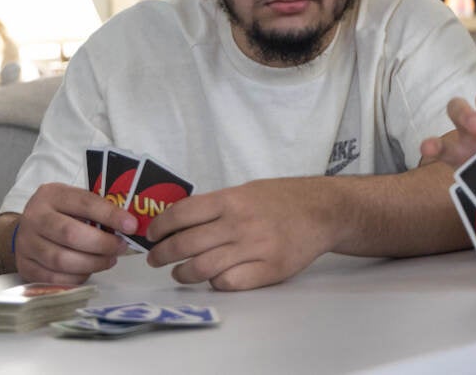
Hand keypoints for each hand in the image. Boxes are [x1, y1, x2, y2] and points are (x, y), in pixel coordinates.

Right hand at [16, 182, 136, 284]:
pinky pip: (53, 278)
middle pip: (70, 234)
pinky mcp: (24, 265)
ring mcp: (26, 243)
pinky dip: (76, 277)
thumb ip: (98, 209)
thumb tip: (129, 224)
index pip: (85, 203)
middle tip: (121, 247)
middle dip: (102, 244)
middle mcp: (35, 217)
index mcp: (52, 195)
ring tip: (110, 260)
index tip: (131, 226)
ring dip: (92, 263)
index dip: (110, 215)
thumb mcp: (76, 201)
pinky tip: (89, 270)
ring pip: (61, 259)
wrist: (28, 228)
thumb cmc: (61, 213)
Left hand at [146, 178, 337, 290]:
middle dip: (162, 254)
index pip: (180, 214)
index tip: (152, 235)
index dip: (159, 227)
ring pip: (201, 268)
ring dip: (182, 273)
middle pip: (185, 244)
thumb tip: (177, 220)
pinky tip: (214, 277)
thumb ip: (216, 206)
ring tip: (180, 271)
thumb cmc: (283, 199)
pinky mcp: (268, 270)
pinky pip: (228, 283)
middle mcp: (239, 224)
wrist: (323, 211)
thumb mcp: (247, 191)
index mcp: (231, 200)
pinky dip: (215, 282)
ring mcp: (254, 249)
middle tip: (156, 258)